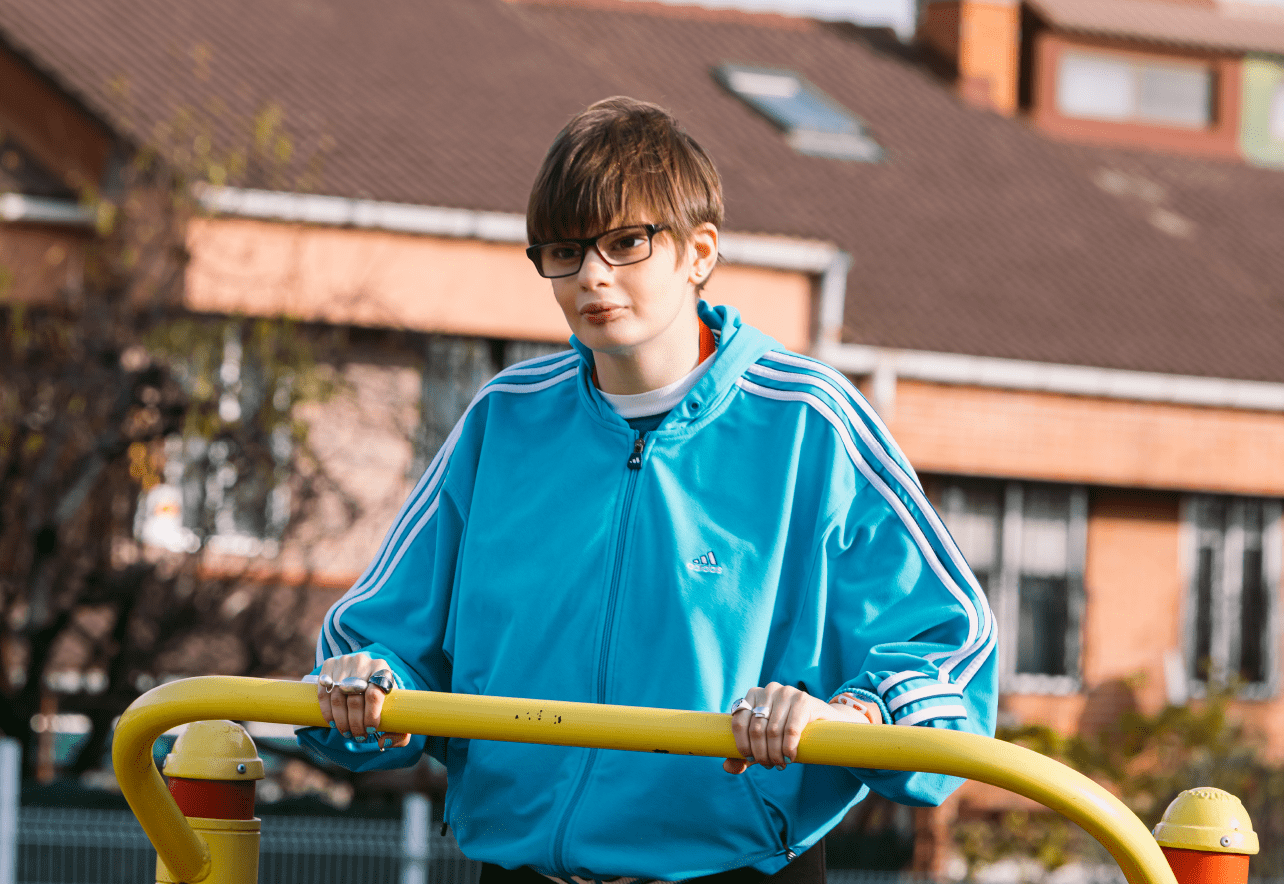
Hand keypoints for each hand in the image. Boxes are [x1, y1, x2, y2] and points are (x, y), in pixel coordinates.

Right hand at [317, 652, 410, 750]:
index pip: (374, 695)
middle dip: (355, 723)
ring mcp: (345, 662)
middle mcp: (363, 663)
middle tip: (357, 736)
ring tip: (346, 732)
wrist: (366, 673)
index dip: (370, 716)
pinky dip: (326, 710)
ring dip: (340, 720)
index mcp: (383, 669)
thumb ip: (400, 732)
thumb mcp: (394, 708)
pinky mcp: (330, 665)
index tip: (370, 730)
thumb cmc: (381, 696)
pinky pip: (324, 691)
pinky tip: (332, 722)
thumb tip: (384, 742)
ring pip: (338, 696)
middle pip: (355, 698)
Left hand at [723, 682, 877, 774]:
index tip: (751, 760)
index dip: (742, 746)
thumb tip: (727, 767)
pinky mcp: (803, 699)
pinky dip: (788, 747)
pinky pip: (791, 729)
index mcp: (752, 695)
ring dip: (775, 754)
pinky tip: (790, 756)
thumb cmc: (787, 733)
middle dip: (761, 754)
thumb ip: (745, 755)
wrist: (822, 723)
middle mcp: (767, 690)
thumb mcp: (764, 743)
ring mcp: (786, 692)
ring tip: (780, 764)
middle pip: (756, 729)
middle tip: (770, 765)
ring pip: (772, 731)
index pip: (738, 722)